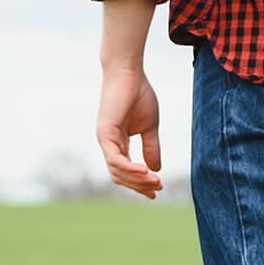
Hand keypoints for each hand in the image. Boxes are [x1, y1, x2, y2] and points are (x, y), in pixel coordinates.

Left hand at [96, 66, 162, 198]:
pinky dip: (130, 170)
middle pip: (121, 176)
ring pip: (117, 172)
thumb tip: (155, 169)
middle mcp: (109, 145)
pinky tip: (146, 172)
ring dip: (137, 180)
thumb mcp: (150, 127)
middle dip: (140, 186)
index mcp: (118, 143)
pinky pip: (116, 160)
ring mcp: (105, 140)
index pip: (125, 171)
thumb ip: (151, 148)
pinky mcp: (105, 134)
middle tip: (158, 188)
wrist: (129, 72)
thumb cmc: (139, 94)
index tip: (156, 192)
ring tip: (155, 182)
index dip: (140, 184)